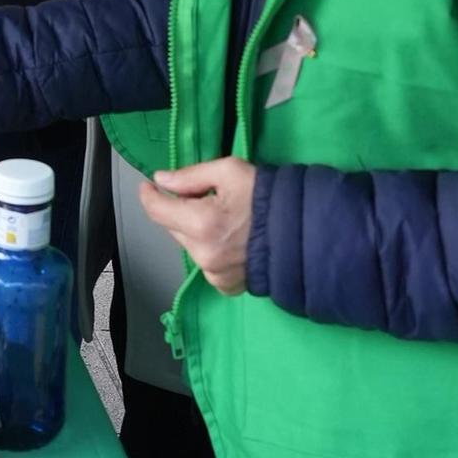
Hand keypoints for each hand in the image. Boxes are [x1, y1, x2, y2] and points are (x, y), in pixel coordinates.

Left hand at [139, 158, 256, 294]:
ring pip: (189, 246)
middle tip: (202, 196)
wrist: (307, 232)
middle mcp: (203, 254)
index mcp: (201, 224)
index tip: (149, 185)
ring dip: (195, 231)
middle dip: (179, 210)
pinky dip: (210, 250)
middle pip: (173, 228)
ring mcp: (216, 274)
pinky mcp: (228, 286)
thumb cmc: (269, 196)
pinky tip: (230, 240)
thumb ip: (190, 176)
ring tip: (223, 218)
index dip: (149, 195)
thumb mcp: (230, 171)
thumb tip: (161, 181)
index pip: (157, 211)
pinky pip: (206, 264)